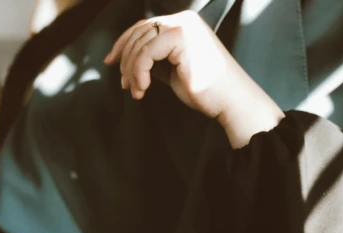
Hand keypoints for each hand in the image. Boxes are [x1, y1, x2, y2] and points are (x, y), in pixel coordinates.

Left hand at [105, 11, 283, 147]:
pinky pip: (146, 53)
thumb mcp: (175, 72)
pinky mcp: (181, 39)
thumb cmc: (208, 92)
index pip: (145, 28)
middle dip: (124, 59)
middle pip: (139, 32)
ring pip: (140, 44)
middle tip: (123, 84)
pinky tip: (143, 89)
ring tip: (136, 92)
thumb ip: (157, 62)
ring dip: (132, 71)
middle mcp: (183, 20)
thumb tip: (133, 63)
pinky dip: (139, 72)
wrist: (231, 101)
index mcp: (184, 24)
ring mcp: (183, 27)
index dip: (124, 44)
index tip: (112, 63)